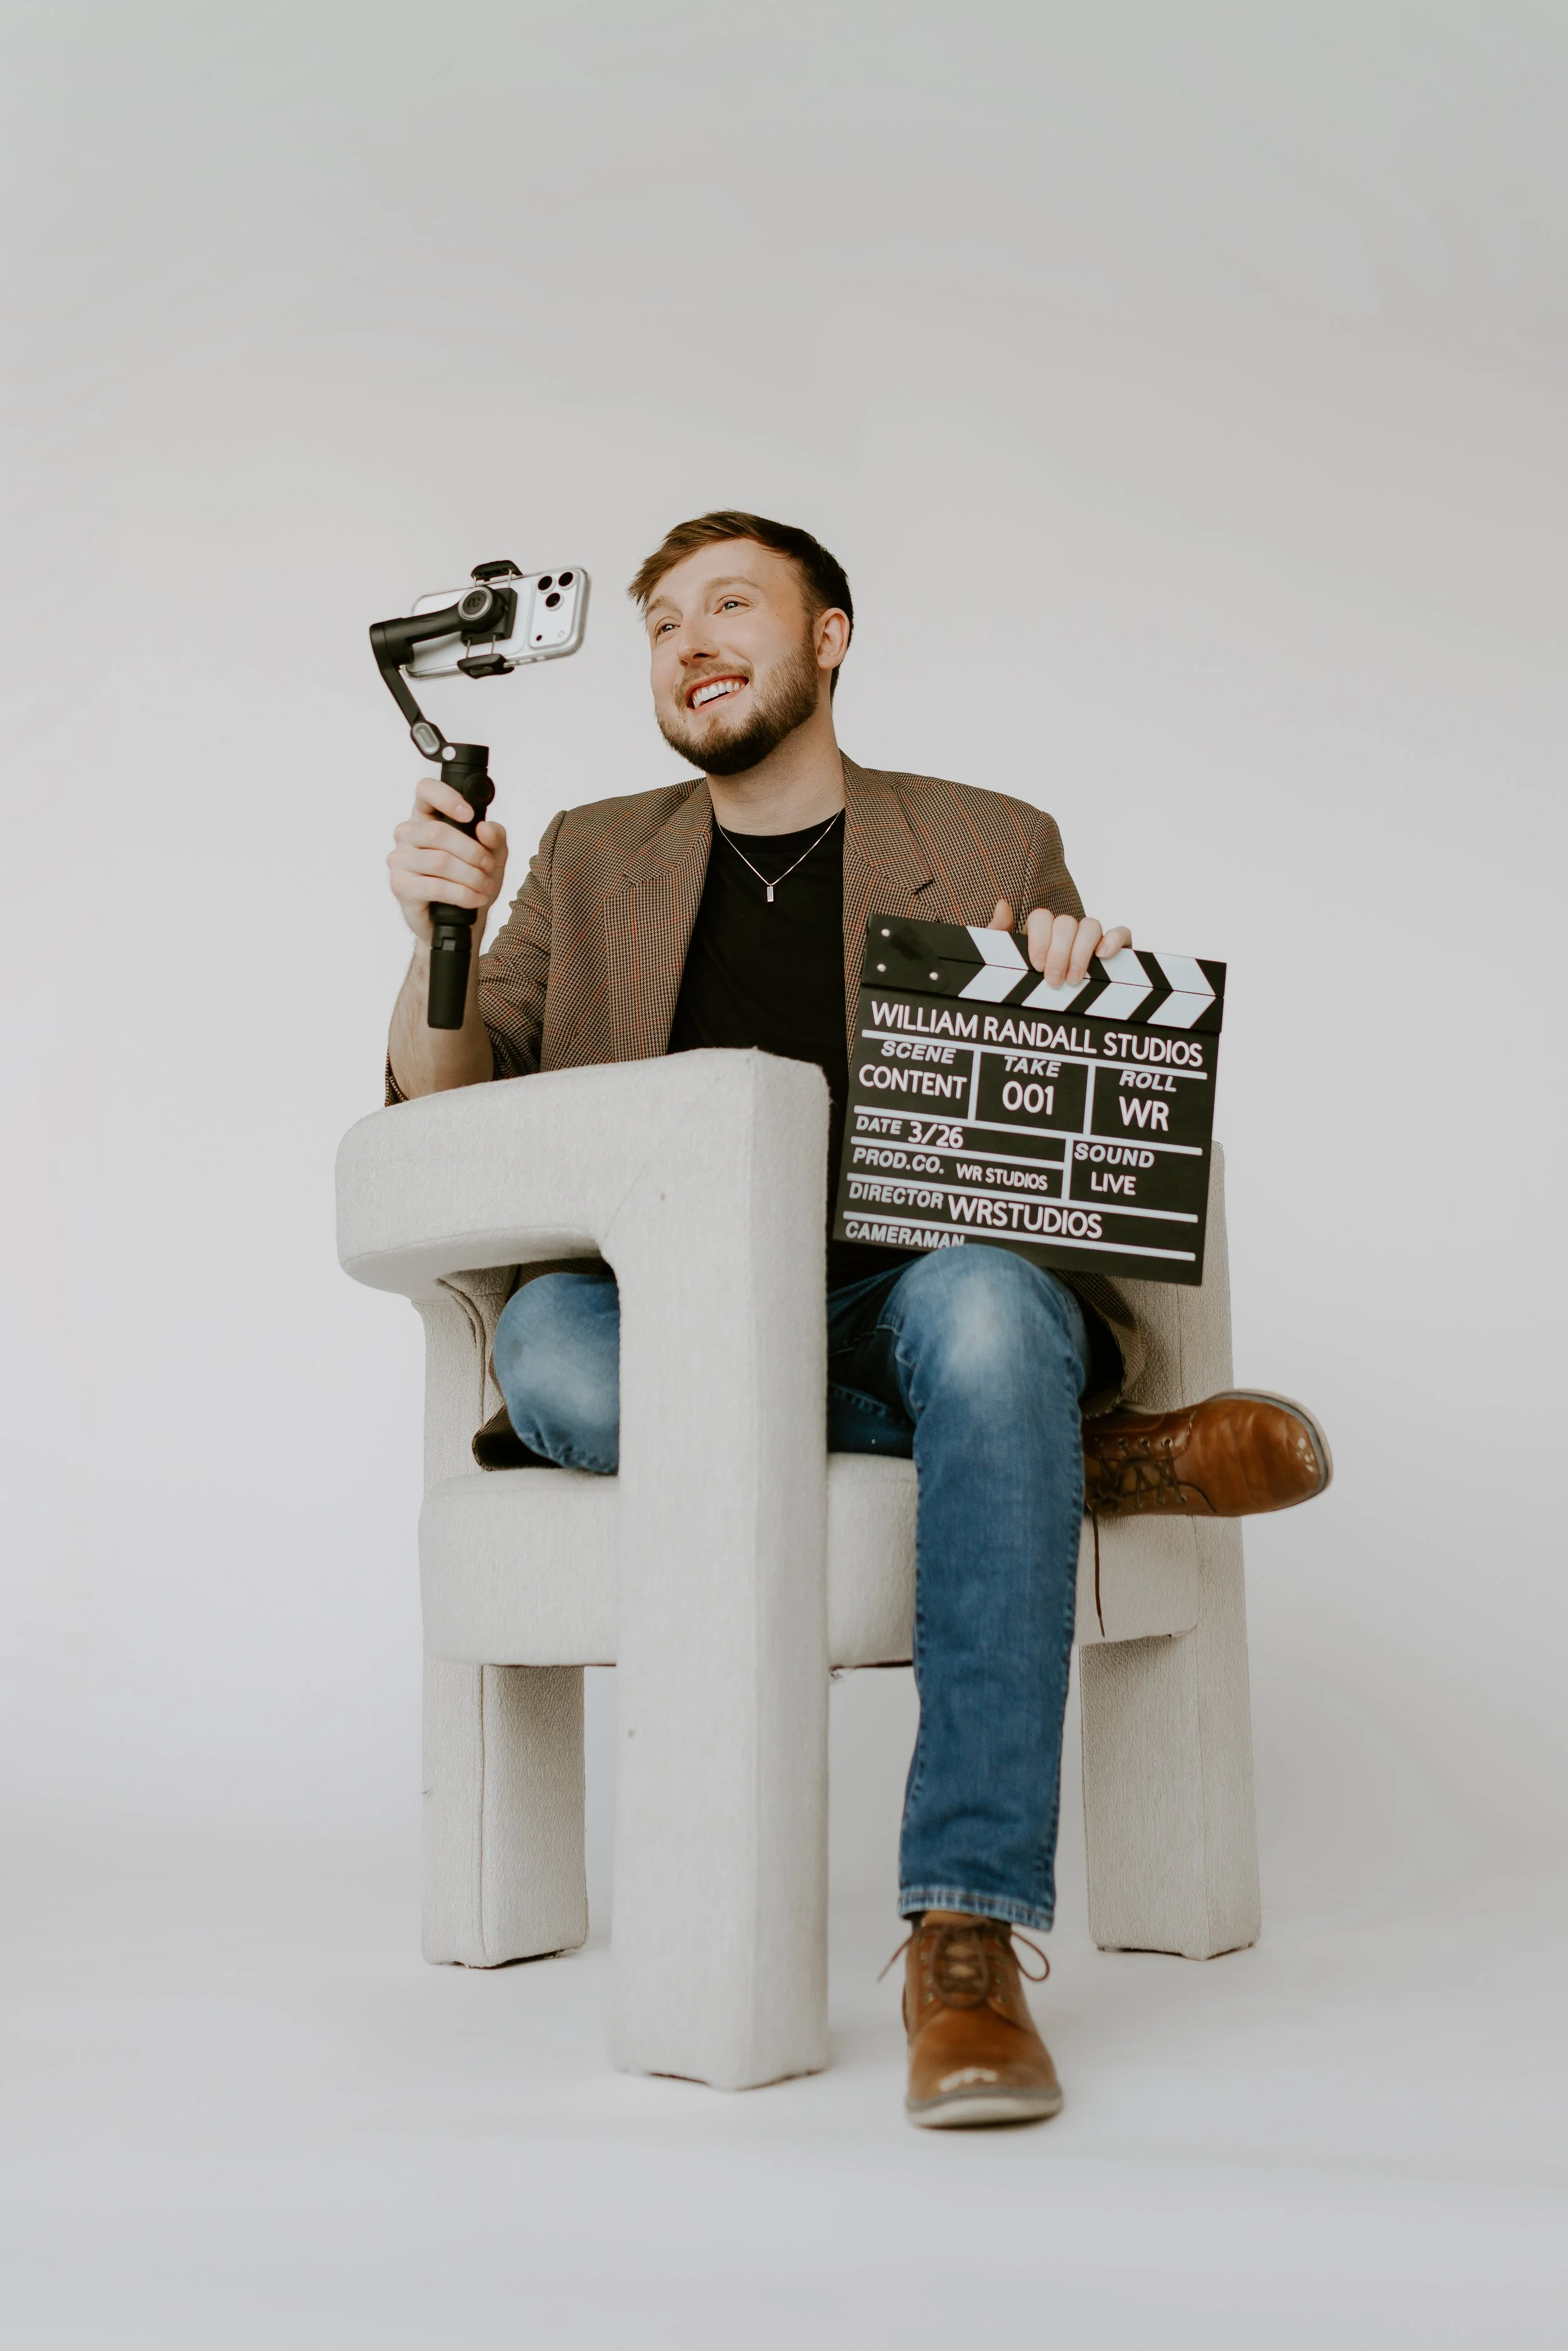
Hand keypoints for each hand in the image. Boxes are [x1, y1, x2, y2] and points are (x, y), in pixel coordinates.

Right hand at [388, 773, 508, 946]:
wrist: (462, 920)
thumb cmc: (472, 880)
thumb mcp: (493, 854)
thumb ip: (495, 836)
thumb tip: (485, 828)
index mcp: (426, 817)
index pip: (425, 791)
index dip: (446, 798)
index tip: (469, 815)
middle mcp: (408, 834)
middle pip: (437, 832)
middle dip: (472, 851)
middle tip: (488, 865)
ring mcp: (400, 860)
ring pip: (439, 861)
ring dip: (471, 876)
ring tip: (485, 886)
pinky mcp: (400, 886)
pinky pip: (435, 887)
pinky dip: (463, 894)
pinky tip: (475, 898)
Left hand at [991, 900, 1131, 988]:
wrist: (1045, 1029)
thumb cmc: (1020, 994)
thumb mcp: (1002, 966)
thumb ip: (997, 935)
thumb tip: (1003, 904)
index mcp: (1041, 936)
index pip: (1042, 917)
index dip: (1040, 938)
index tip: (1036, 965)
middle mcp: (1067, 935)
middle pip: (1066, 922)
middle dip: (1059, 952)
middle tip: (1053, 981)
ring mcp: (1092, 941)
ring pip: (1091, 925)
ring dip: (1081, 952)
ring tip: (1074, 981)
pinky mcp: (1117, 951)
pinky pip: (1122, 933)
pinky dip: (1114, 939)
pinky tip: (1103, 955)